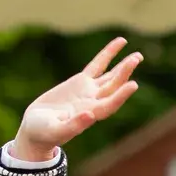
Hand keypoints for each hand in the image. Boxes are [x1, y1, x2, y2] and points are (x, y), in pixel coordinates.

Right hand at [11, 37, 142, 161]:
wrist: (37, 128)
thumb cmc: (45, 133)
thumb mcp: (56, 131)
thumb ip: (73, 126)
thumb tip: (90, 115)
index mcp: (90, 115)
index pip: (110, 104)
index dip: (121, 95)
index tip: (133, 85)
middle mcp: (94, 102)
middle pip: (113, 86)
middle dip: (124, 72)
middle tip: (137, 58)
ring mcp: (89, 91)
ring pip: (110, 76)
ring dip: (123, 66)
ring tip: (137, 56)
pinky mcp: (81, 82)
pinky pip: (97, 65)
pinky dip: (107, 54)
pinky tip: (120, 43)